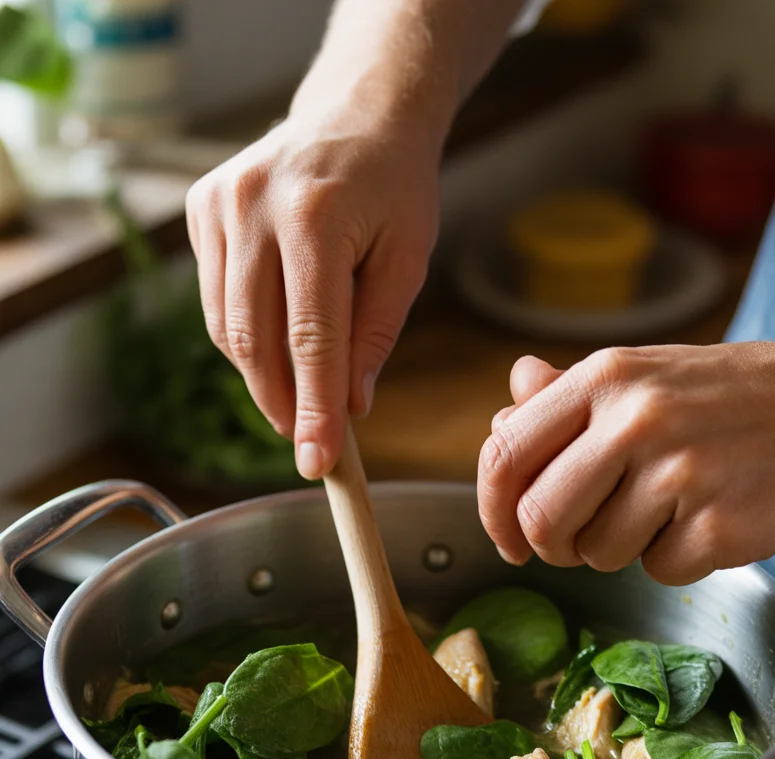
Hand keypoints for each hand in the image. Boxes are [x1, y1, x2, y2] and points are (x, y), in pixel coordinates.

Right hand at [186, 105, 439, 478]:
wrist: (357, 113)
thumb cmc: (395, 187)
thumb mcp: (407, 259)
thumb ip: (375, 335)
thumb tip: (348, 409)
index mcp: (315, 217)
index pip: (310, 338)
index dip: (313, 409)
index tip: (319, 464)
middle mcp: (254, 206)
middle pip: (256, 339)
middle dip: (282, 404)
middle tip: (307, 443)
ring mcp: (218, 204)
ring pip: (228, 328)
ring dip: (262, 377)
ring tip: (299, 395)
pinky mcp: (201, 209)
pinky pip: (216, 300)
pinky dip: (245, 337)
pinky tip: (277, 342)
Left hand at [478, 338, 774, 584]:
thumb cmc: (729, 396)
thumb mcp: (642, 374)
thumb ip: (565, 398)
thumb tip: (501, 414)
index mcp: (605, 378)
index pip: (504, 454)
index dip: (491, 508)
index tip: (506, 536)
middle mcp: (636, 420)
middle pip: (541, 521)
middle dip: (553, 546)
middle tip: (584, 538)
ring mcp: (680, 474)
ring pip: (597, 555)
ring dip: (620, 550)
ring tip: (665, 510)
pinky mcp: (719, 527)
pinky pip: (658, 572)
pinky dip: (674, 561)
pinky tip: (704, 521)